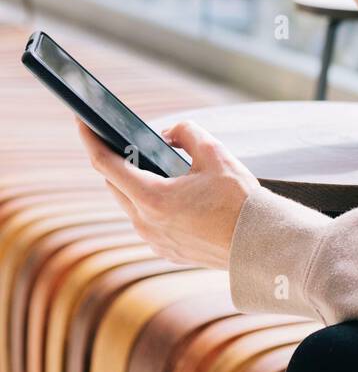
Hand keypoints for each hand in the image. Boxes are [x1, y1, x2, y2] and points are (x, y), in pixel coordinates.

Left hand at [74, 116, 259, 270]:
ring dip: (135, 182)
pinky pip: (148, 221)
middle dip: (116, 159)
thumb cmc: (240, 200)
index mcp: (152, 198)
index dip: (91, 139)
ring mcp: (155, 241)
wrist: (261, 245)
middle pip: (115, 185)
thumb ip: (186, 132)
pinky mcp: (168, 251)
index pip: (107, 164)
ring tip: (149, 162)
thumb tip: (167, 135)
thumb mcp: (215, 153)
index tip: (82, 120)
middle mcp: (146, 223)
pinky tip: (170, 190)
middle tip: (122, 138)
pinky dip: (152, 202)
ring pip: (131, 204)